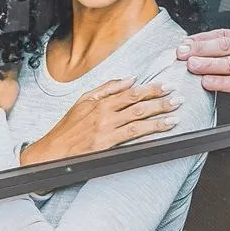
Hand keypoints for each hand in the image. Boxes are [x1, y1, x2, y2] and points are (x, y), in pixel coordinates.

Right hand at [20, 80, 180, 166]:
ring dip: (159, 118)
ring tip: (175, 115)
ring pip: (137, 121)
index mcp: (100, 102)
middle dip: (161, 101)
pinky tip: (160, 132)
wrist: (51, 151)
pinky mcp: (105, 145)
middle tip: (178, 99)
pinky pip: (131, 138)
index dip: (151, 89)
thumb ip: (107, 88)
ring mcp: (105, 130)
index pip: (131, 93)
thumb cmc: (67, 128)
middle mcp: (104, 114)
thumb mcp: (83, 101)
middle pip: (138, 105)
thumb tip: (129, 79)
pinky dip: (148, 134)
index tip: (166, 86)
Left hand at [176, 28, 229, 100]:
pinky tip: (207, 82)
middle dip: (200, 49)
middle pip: (223, 46)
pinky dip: (220, 82)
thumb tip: (205, 46)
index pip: (222, 35)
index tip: (186, 42)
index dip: (202, 38)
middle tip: (183, 52)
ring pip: (228, 64)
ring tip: (192, 65)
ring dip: (208, 64)